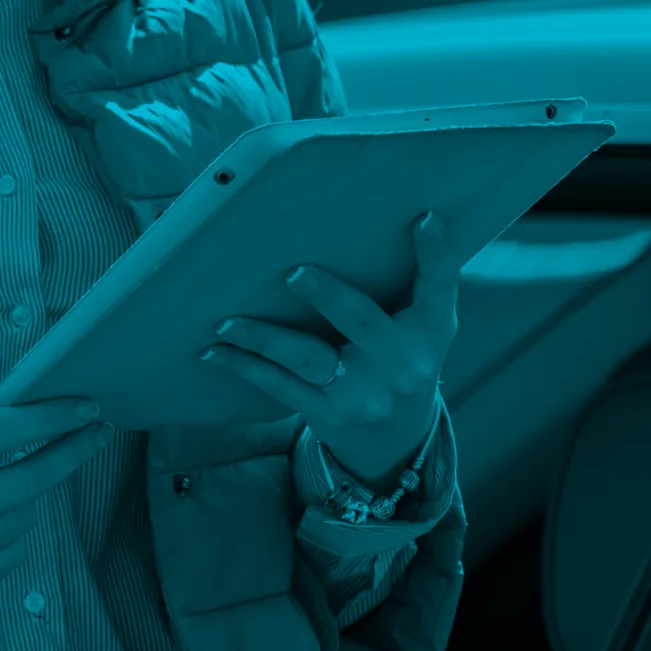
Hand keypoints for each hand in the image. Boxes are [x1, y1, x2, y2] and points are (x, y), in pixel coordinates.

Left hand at [202, 211, 455, 482]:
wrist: (395, 436)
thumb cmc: (401, 357)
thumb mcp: (422, 325)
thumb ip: (414, 284)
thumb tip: (394, 214)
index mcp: (429, 330)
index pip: (437, 286)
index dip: (435, 252)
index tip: (424, 216)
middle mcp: (402, 363)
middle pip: (363, 323)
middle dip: (329, 298)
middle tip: (294, 273)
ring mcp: (364, 393)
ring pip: (308, 358)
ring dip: (263, 338)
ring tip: (227, 321)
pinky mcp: (329, 414)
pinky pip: (280, 386)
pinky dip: (245, 367)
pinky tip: (213, 352)